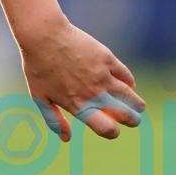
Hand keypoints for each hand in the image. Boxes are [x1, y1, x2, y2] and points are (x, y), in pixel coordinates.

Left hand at [19, 19, 145, 141]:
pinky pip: (127, 76)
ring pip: (132, 97)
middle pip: (126, 116)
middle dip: (132, 120)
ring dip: (137, 105)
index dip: (113, 132)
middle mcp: (93, 93)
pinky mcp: (107, 59)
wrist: (43, 35)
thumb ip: (53, 119)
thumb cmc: (38, 66)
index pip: (107, 129)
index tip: (112, 128)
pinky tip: (127, 84)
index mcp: (78, 105)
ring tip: (136, 105)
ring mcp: (102, 76)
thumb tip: (67, 139)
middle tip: (130, 117)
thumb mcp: (39, 96)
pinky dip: (130, 83)